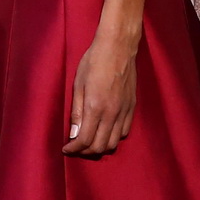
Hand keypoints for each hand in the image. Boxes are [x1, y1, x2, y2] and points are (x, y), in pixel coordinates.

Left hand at [64, 27, 137, 156]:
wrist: (118, 47)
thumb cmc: (94, 62)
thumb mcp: (78, 85)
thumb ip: (76, 112)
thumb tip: (73, 134)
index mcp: (95, 107)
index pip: (85, 140)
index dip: (74, 149)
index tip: (66, 149)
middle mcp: (112, 113)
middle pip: (100, 146)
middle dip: (85, 151)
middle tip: (76, 147)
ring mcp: (124, 111)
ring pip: (114, 142)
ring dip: (100, 147)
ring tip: (90, 141)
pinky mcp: (132, 107)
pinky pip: (124, 131)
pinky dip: (114, 137)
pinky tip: (105, 130)